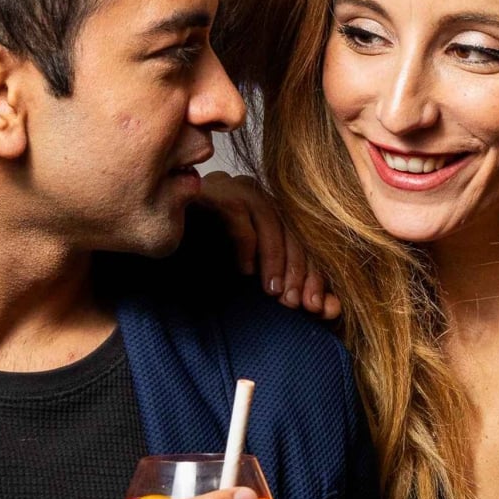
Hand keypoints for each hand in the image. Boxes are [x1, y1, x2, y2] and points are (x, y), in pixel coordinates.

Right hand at [197, 172, 340, 319]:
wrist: (163, 263)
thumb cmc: (208, 272)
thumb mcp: (257, 287)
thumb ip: (295, 294)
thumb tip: (335, 310)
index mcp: (273, 217)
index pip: (304, 242)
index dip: (315, 276)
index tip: (318, 309)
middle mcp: (258, 197)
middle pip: (292, 230)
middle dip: (298, 272)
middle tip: (295, 305)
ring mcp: (234, 188)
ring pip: (269, 219)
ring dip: (275, 260)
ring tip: (273, 293)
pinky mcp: (211, 192)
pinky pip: (236, 213)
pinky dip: (245, 244)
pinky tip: (244, 272)